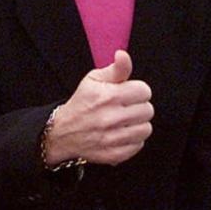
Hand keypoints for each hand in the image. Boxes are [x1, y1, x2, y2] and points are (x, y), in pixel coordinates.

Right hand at [44, 50, 152, 166]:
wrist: (62, 132)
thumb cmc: (80, 104)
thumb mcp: (93, 80)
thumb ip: (115, 69)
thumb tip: (123, 55)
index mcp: (108, 96)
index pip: (144, 90)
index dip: (136, 90)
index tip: (126, 94)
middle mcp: (111, 117)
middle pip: (148, 110)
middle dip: (137, 107)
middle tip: (123, 108)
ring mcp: (113, 137)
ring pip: (146, 128)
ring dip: (136, 124)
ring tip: (122, 121)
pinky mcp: (114, 153)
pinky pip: (138, 145)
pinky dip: (131, 140)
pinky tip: (119, 134)